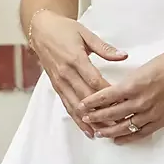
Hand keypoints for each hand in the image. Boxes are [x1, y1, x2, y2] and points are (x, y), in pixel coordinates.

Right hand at [30, 11, 126, 136]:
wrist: (40, 30)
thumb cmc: (64, 30)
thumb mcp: (85, 34)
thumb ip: (105, 48)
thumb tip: (123, 55)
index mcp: (74, 59)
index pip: (94, 81)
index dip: (107, 93)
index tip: (121, 101)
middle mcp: (65, 73)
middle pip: (85, 97)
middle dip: (101, 111)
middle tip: (117, 123)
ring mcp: (60, 82)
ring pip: (75, 106)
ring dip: (89, 120)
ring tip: (103, 133)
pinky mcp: (56, 86)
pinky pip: (67, 105)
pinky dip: (77, 119)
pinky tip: (87, 129)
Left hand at [77, 47, 163, 142]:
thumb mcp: (140, 70)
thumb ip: (126, 84)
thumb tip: (112, 95)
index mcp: (132, 85)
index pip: (105, 97)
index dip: (91, 103)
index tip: (82, 106)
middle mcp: (140, 101)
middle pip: (111, 114)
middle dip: (96, 118)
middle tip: (85, 119)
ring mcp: (151, 112)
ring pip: (124, 126)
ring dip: (109, 131)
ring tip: (98, 132)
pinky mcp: (160, 119)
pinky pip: (140, 133)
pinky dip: (128, 138)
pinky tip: (118, 140)